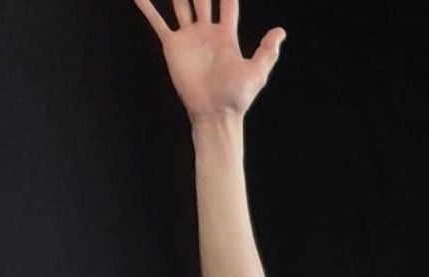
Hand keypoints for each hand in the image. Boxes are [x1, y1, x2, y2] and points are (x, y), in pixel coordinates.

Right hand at [133, 0, 284, 120]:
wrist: (215, 112)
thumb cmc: (237, 96)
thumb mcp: (257, 71)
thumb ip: (266, 50)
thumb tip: (280, 31)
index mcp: (227, 35)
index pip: (228, 4)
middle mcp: (206, 32)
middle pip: (203, 0)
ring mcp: (188, 37)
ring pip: (181, 5)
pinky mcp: (173, 46)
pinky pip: (158, 22)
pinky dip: (148, 8)